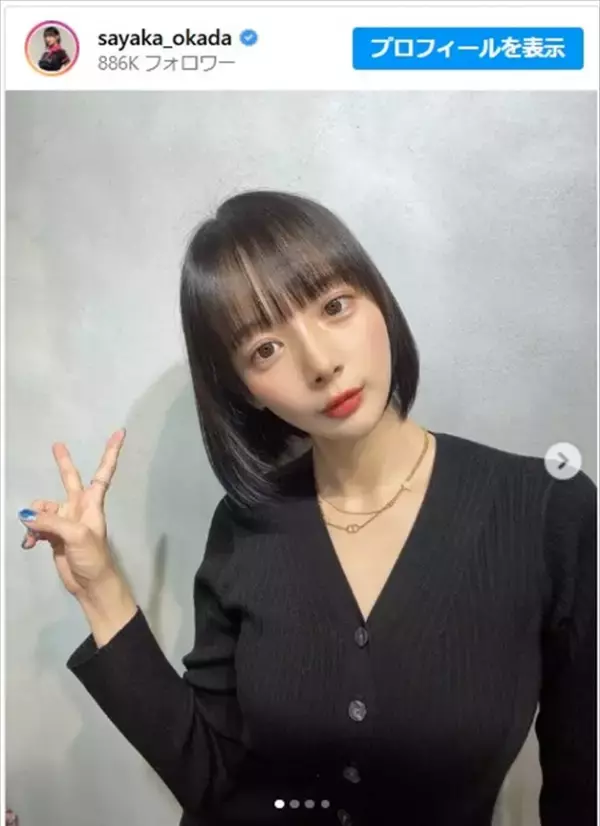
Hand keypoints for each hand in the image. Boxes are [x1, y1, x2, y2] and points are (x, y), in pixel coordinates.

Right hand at [19, 429, 125, 599]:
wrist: (90, 585)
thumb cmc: (93, 557)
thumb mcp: (76, 536)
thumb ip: (51, 522)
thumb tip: (26, 515)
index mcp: (92, 504)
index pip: (103, 473)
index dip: (111, 453)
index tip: (120, 433)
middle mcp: (79, 508)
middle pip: (69, 479)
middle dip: (63, 463)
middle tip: (57, 444)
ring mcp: (65, 521)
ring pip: (42, 508)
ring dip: (34, 518)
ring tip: (34, 534)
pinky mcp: (54, 536)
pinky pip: (36, 526)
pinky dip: (30, 533)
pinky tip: (29, 544)